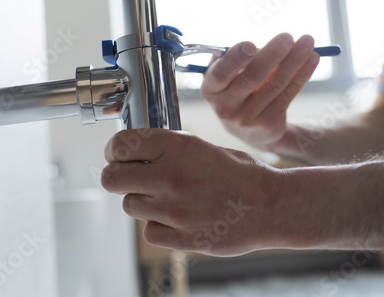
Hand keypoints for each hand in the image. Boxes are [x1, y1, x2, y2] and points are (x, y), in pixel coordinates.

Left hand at [101, 128, 283, 255]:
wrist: (271, 205)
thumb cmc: (241, 173)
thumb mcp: (203, 147)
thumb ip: (167, 150)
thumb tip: (135, 154)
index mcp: (176, 147)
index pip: (120, 145)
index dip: (114, 151)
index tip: (117, 155)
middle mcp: (169, 176)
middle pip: (112, 178)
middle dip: (117, 176)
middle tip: (129, 178)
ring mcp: (173, 209)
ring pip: (130, 205)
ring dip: (142, 202)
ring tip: (168, 199)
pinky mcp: (180, 237)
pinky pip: (149, 230)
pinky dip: (159, 226)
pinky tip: (179, 219)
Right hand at [201, 33, 319, 151]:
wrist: (249, 129)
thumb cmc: (237, 89)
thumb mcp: (228, 75)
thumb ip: (237, 59)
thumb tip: (263, 46)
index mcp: (210, 90)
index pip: (220, 74)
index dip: (234, 59)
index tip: (251, 44)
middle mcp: (224, 107)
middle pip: (250, 79)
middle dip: (271, 55)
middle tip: (287, 37)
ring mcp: (246, 119)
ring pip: (274, 85)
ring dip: (293, 61)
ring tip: (307, 42)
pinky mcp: (267, 124)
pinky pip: (288, 95)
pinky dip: (301, 75)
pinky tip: (312, 59)